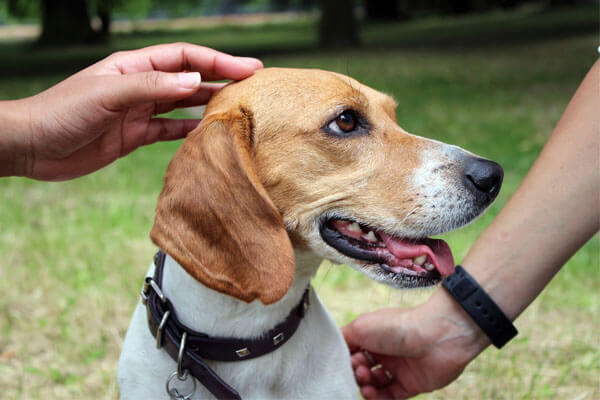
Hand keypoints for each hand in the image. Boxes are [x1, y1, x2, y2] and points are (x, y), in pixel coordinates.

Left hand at [0, 43, 261, 179]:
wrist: (32, 145)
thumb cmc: (62, 111)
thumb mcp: (107, 93)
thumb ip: (151, 87)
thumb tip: (194, 81)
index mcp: (134, 66)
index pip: (185, 57)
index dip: (218, 60)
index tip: (248, 68)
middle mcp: (140, 85)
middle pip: (189, 78)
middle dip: (221, 78)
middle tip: (253, 85)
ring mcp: (138, 111)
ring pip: (183, 104)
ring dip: (209, 103)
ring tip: (239, 108)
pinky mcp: (134, 135)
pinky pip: (169, 131)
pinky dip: (189, 132)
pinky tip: (208, 134)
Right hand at [342, 291, 488, 398]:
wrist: (437, 337)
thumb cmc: (397, 327)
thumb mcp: (361, 326)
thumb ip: (342, 339)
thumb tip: (331, 350)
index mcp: (373, 334)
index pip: (352, 351)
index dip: (345, 358)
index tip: (343, 361)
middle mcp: (385, 351)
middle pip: (362, 369)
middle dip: (355, 373)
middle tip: (360, 369)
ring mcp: (399, 368)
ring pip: (375, 384)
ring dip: (366, 386)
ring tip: (367, 383)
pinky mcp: (412, 385)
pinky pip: (390, 397)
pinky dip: (378, 398)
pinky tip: (372, 393)